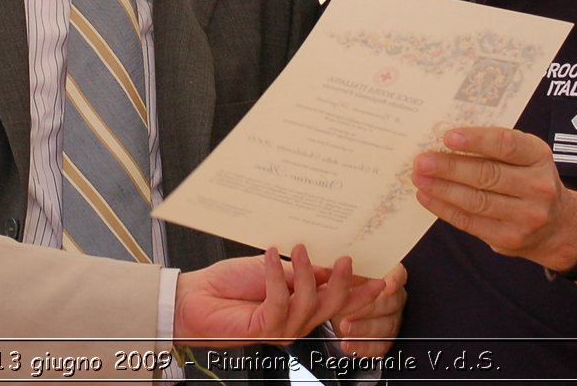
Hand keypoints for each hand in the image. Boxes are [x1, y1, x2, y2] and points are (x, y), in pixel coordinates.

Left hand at [173, 245, 384, 347]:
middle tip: (345, 258)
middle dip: (342, 283)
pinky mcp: (264, 329)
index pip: (338, 301)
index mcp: (301, 306)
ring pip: (309, 304)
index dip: (361, 292)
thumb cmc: (230, 284)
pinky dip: (276, 276)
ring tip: (296, 247)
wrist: (194, 297)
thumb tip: (330, 262)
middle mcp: (295, 321)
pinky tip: (270, 255)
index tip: (382, 278)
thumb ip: (302, 272)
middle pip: (332, 307)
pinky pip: (279, 302)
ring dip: (304, 272)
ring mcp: (281, 329)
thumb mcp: (274, 270)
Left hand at [330, 262, 406, 358]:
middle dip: (370, 307)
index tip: (387, 285)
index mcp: (386, 277)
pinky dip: (361, 346)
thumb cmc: (344, 289)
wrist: (342, 312)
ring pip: (385, 326)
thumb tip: (332, 268)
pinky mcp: (385, 341)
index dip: (395, 280)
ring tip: (344, 327)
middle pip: (390, 303)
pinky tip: (347, 344)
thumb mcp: (340, 278)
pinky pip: (378, 346)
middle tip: (350, 309)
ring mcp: (391, 321)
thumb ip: (340, 272)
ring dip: (364, 328)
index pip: (399, 274)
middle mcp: (394, 299)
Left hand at [411, 125, 576, 269]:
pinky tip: (427, 197)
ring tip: (419, 178)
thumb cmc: (530, 181)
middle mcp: (538, 186)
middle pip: (487, 175)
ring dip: (442, 189)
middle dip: (449, 167)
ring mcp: (526, 216)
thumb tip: (443, 142)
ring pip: (476, 201)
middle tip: (422, 161)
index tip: (447, 137)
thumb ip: (494, 149)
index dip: (476, 140)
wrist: (559, 226)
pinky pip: (471, 222)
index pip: (507, 145)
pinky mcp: (510, 238)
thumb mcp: (525, 157)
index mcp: (539, 157)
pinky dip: (444, 209)